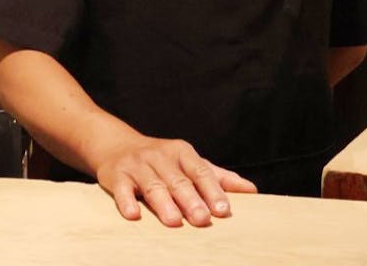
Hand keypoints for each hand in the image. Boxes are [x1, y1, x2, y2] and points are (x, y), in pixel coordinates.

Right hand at [95, 137, 256, 226]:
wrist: (115, 144)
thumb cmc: (160, 159)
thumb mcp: (188, 162)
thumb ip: (217, 176)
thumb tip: (251, 191)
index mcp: (181, 153)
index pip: (200, 171)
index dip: (212, 190)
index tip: (224, 210)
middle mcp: (159, 157)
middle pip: (178, 180)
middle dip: (191, 200)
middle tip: (202, 219)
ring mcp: (137, 166)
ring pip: (153, 185)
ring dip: (163, 204)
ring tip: (174, 222)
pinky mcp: (115, 176)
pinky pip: (121, 189)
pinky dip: (127, 201)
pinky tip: (133, 214)